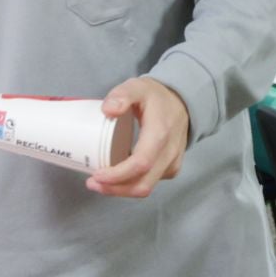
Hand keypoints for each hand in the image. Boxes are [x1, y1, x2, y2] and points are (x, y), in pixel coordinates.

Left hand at [87, 76, 189, 198]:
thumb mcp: (138, 87)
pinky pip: (150, 182)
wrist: (183, 102)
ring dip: (121, 190)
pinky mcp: (171, 167)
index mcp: (160, 134)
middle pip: (143, 183)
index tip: (97, 176)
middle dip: (116, 189)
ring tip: (99, 183)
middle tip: (92, 183)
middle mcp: (169, 153)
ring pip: (147, 186)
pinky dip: (131, 184)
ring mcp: (172, 162)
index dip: (118, 175)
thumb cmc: (156, 96)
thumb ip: (122, 95)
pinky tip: (116, 178)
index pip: (141, 163)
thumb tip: (107, 110)